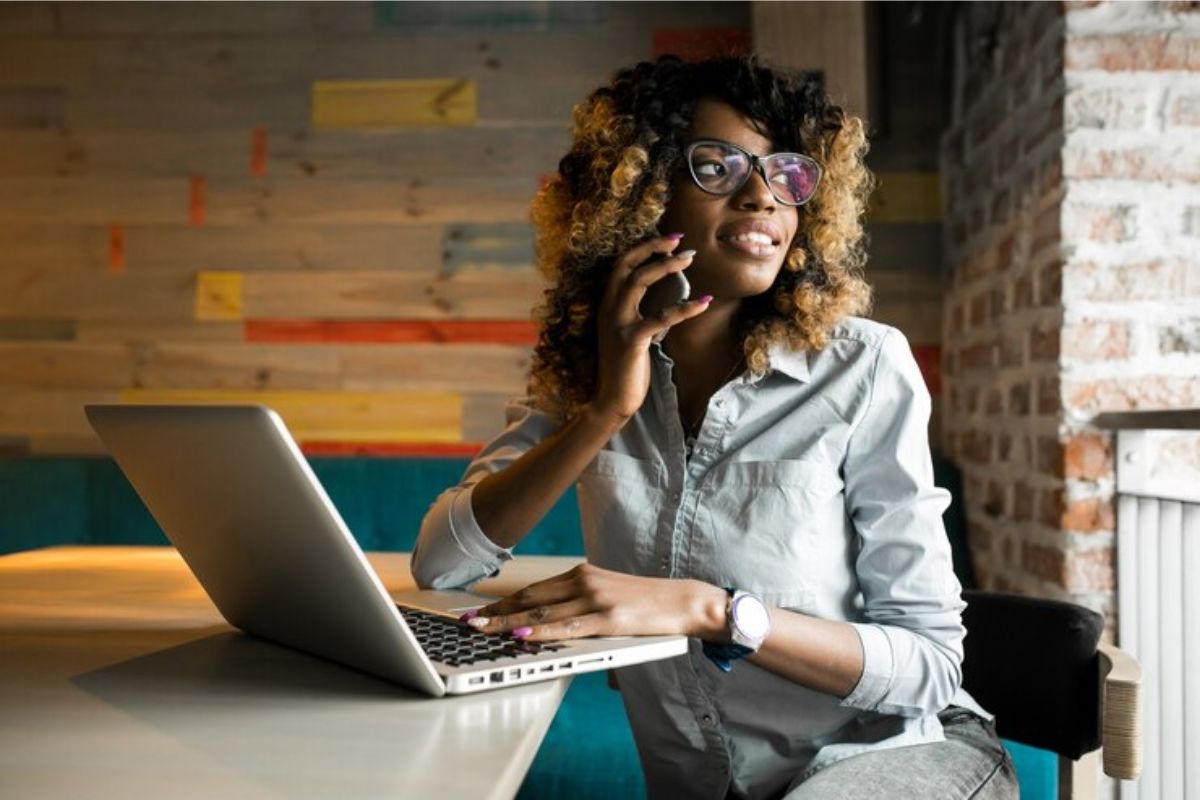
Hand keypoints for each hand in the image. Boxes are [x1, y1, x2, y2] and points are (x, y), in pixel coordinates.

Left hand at [461, 563, 726, 641]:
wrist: (683, 601)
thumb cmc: (645, 602)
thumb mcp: (607, 593)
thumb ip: (577, 601)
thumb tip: (542, 621)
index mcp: (581, 573)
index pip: (532, 589)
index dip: (502, 601)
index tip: (478, 611)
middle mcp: (584, 581)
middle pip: (529, 598)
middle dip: (495, 612)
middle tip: (467, 622)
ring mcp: (595, 599)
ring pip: (541, 613)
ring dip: (507, 623)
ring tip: (482, 630)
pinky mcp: (608, 619)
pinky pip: (566, 628)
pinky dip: (540, 632)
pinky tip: (521, 635)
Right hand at [590, 234, 713, 424]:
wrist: (612, 400)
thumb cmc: (626, 367)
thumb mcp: (632, 333)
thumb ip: (643, 313)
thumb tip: (670, 296)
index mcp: (608, 306)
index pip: (620, 266)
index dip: (643, 248)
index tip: (669, 240)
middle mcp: (608, 309)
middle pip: (626, 265)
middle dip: (653, 248)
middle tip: (680, 241)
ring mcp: (617, 324)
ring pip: (638, 282)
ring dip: (665, 266)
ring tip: (689, 259)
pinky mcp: (630, 341)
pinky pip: (660, 318)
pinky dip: (685, 308)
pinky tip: (705, 302)